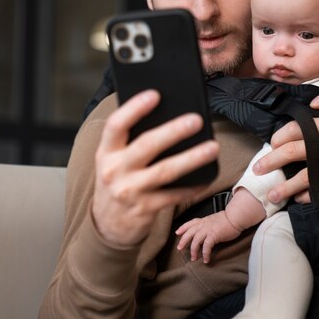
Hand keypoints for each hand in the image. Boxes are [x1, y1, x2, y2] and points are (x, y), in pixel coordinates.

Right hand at [92, 90, 218, 246]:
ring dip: (192, 158)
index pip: (116, 125)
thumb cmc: (117, 180)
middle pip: (146, 146)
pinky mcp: (144, 209)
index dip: (134, 108)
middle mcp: (114, 170)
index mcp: (106, 151)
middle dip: (173, 131)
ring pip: (165, 171)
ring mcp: (129, 191)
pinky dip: (192, 186)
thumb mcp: (113, 159)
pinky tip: (207, 177)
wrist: (107, 223)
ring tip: (212, 147)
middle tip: (196, 120)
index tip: (154, 94)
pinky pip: (174, 195)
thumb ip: (129, 141)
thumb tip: (166, 114)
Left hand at [175, 212, 240, 263]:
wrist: (235, 217)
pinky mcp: (214, 235)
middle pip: (189, 233)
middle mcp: (203, 224)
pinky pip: (206, 246)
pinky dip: (205, 254)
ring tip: (194, 258)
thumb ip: (208, 224)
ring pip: (195, 241)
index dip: (182, 228)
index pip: (190, 223)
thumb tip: (206, 231)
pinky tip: (206, 259)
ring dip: (193, 251)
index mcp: (203, 220)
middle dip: (183, 241)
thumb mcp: (214, 219)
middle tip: (179, 249)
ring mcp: (207, 230)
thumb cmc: (228, 219)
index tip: (177, 232)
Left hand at [255, 87, 318, 203]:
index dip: (279, 137)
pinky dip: (310, 195)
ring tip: (272, 194)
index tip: (272, 143)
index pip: (296, 130)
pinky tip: (299, 199)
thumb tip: (310, 104)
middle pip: (294, 153)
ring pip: (307, 177)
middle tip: (258, 170)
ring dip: (287, 187)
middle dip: (273, 162)